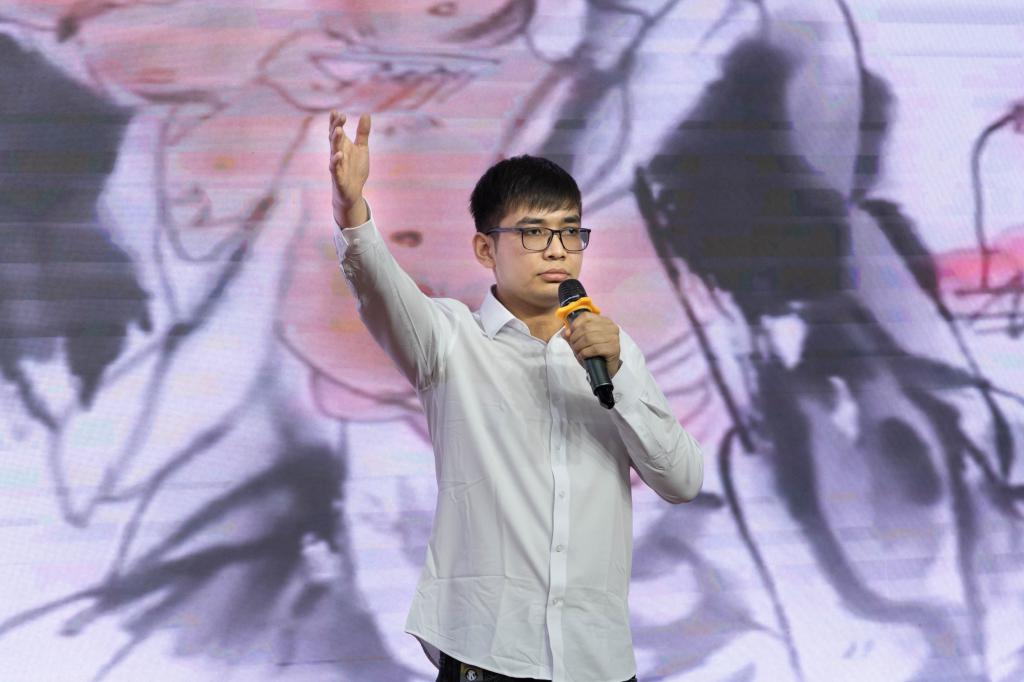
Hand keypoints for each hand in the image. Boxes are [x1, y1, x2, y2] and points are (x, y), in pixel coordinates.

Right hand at [328, 111, 370, 226]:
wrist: (352, 192)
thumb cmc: (355, 169)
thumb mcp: (362, 148)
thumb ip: (363, 133)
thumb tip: (366, 114)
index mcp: (342, 145)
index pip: (336, 130)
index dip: (336, 121)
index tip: (337, 112)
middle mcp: (337, 153)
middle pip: (334, 138)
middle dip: (336, 127)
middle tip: (340, 116)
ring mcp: (336, 164)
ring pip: (333, 150)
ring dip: (335, 140)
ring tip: (338, 130)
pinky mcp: (338, 176)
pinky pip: (335, 168)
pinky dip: (336, 160)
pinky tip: (339, 154)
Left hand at [566, 312, 621, 376]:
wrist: (605, 368)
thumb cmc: (594, 353)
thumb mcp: (581, 342)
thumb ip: (573, 335)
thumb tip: (566, 332)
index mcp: (604, 321)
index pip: (586, 316)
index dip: (574, 325)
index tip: (570, 335)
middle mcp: (611, 327)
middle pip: (586, 328)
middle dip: (575, 338)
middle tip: (573, 346)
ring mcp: (614, 337)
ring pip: (589, 338)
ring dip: (579, 346)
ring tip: (577, 352)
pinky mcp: (614, 349)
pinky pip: (594, 348)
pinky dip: (585, 353)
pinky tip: (583, 356)